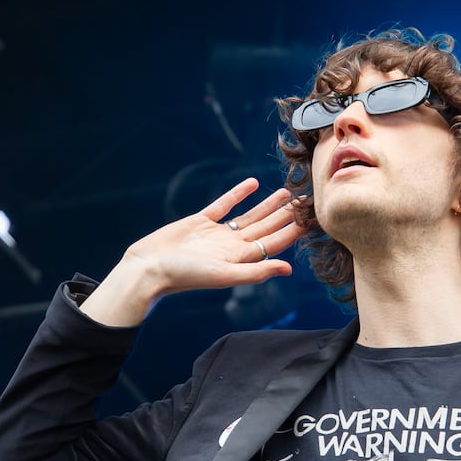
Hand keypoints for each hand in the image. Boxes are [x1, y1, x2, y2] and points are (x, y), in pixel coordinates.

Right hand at [81, 178, 303, 326]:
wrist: (148, 267)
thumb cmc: (184, 276)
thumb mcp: (224, 274)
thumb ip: (256, 272)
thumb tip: (288, 269)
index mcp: (240, 259)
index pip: (274, 243)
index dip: (294, 232)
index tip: (312, 219)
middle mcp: (232, 247)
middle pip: (266, 228)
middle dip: (287, 216)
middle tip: (306, 201)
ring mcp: (216, 234)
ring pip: (250, 216)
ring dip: (268, 205)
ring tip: (287, 192)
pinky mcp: (200, 222)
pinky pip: (224, 205)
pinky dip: (238, 194)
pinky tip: (252, 184)